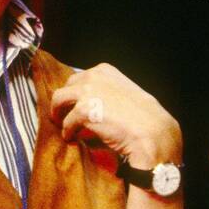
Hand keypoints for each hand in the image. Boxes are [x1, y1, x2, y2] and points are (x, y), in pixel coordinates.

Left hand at [48, 63, 181, 169]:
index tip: (75, 102)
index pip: (80, 77)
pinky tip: (71, 138)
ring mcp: (87, 92)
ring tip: (61, 124)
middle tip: (64, 113)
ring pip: (58, 99)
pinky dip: (67, 131)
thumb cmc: (143, 116)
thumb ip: (106, 91)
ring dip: (58, 113)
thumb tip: (91, 103)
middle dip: (65, 100)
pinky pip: (66, 122)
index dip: (76, 92)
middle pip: (67, 86)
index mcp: (105, 70)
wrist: (150, 131)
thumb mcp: (125, 92)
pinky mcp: (82, 111)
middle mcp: (93, 76)